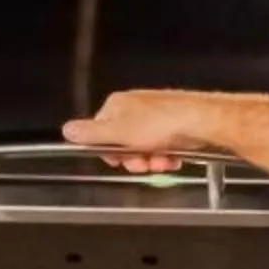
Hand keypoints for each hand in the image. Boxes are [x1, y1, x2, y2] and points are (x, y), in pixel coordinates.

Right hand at [62, 91, 213, 174]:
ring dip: (152, 160)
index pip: (100, 133)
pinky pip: (162, 146)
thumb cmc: (163, 123)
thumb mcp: (118, 133)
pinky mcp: (172, 125)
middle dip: (134, 158)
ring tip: (162, 161)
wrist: (201, 121)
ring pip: (144, 148)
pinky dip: (166, 156)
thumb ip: (91, 134)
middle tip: (144, 162)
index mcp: (117, 106)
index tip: (120, 160)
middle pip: (123, 143)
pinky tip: (172, 158)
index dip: (111, 152)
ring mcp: (155, 116)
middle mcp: (135, 108)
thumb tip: (68, 130)